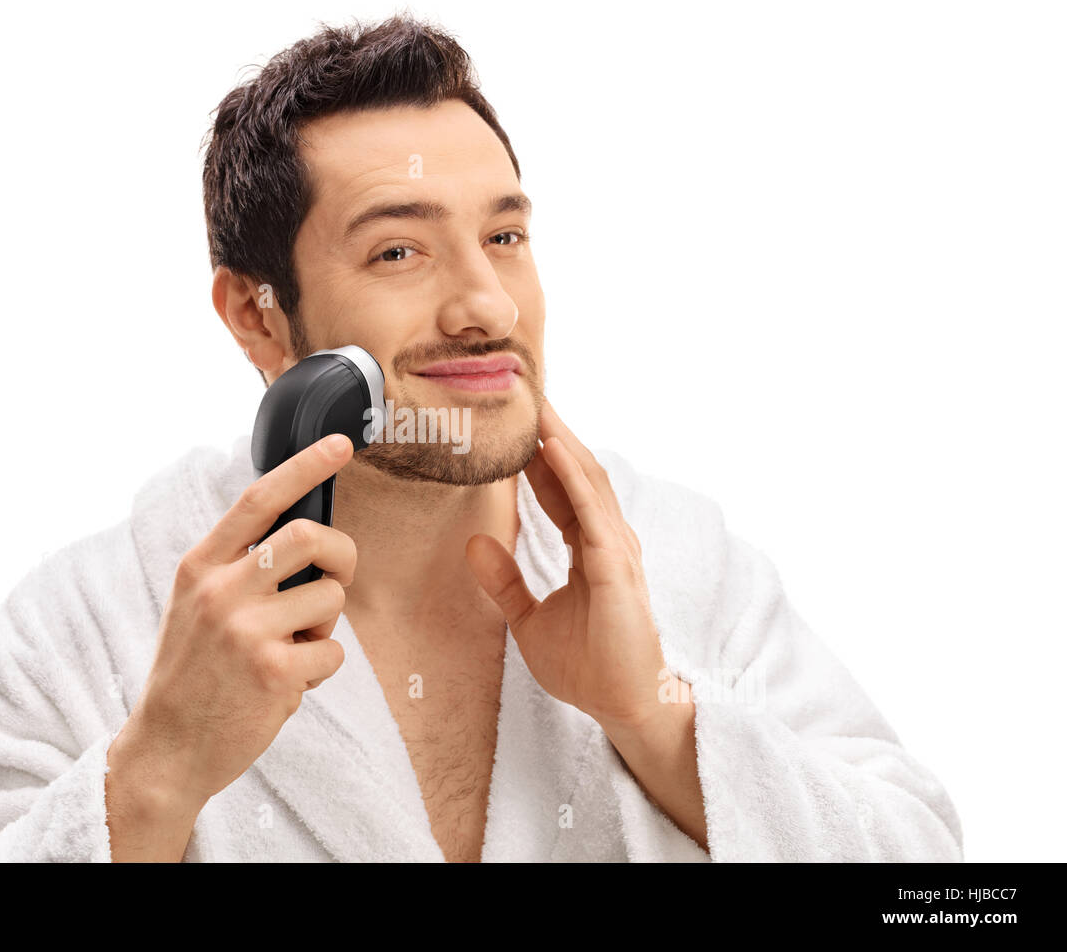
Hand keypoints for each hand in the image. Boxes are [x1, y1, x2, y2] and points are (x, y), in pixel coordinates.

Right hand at [114, 433, 357, 815]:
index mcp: (200, 566)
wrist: (167, 748)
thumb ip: (237, 568)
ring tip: (292, 650)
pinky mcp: (274, 670)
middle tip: (336, 579)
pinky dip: (322, 669)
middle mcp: (221, 590)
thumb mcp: (194, 605)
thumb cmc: (192, 674)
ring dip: (325, 627)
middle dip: (341, 554)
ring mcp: (246, 630)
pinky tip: (288, 684)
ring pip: (330, 599)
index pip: (258, 500)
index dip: (304, 467)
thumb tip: (304, 537)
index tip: (340, 445)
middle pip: (309, 537)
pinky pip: (333, 652)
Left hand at [465, 399, 676, 730]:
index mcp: (588, 548)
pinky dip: (571, 477)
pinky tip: (553, 449)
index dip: (538, 455)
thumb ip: (505, 582)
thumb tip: (474, 545)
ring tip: (535, 404)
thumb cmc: (587, 666)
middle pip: (576, 473)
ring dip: (561, 441)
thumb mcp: (528, 620)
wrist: (622, 705)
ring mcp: (615, 550)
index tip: (513, 423)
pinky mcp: (616, 568)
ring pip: (586, 481)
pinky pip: (590, 512)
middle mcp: (606, 540)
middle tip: (523, 391)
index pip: (560, 489)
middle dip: (551, 432)